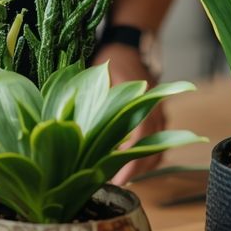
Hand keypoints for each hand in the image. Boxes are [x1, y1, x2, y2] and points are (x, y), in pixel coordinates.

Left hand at [92, 42, 166, 185]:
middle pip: (154, 150)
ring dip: (142, 166)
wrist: (129, 44)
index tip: (118, 181)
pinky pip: (159, 141)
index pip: (142, 139)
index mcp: (143, 101)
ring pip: (159, 148)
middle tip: (115, 186)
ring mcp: (161, 113)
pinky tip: (128, 162)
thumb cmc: (111, 59)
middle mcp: (157, 110)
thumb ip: (90, 98)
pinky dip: (146, 155)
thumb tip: (69, 125)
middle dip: (136, 172)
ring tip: (120, 178)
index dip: (131, 164)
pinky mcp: (158, 115)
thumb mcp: (97, 75)